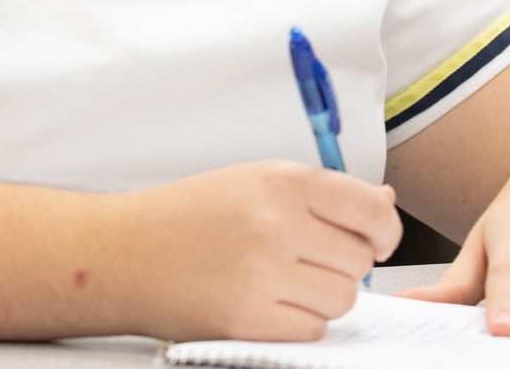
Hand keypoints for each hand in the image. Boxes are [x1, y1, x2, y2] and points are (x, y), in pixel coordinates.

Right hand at [129, 160, 401, 342]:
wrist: (124, 252)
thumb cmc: (188, 214)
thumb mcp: (256, 181)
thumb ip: (321, 194)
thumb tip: (383, 206)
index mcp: (283, 182)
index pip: (370, 209)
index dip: (385, 230)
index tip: (379, 239)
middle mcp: (277, 224)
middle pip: (359, 259)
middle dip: (348, 264)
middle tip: (316, 260)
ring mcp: (262, 274)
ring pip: (342, 298)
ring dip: (326, 295)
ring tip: (290, 280)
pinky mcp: (247, 319)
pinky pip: (312, 329)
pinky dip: (302, 321)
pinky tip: (273, 302)